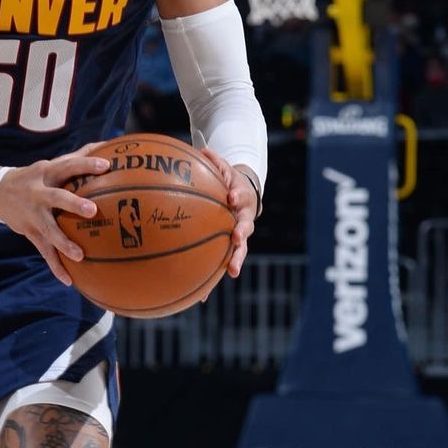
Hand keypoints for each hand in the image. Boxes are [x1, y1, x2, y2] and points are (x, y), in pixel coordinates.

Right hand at [0, 145, 109, 285]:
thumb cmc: (34, 177)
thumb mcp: (50, 165)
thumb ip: (77, 157)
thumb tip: (107, 145)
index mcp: (47, 173)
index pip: (68, 166)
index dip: (86, 165)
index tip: (106, 166)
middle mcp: (39, 193)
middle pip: (56, 198)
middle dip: (73, 204)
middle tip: (93, 210)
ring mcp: (33, 215)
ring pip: (48, 230)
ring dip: (63, 243)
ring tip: (80, 255)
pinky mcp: (30, 232)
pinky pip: (44, 252)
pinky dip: (56, 267)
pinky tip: (69, 280)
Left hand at [198, 147, 257, 278]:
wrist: (243, 197)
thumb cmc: (226, 183)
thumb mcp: (223, 170)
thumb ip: (215, 162)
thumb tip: (203, 150)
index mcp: (240, 199)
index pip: (240, 196)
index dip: (236, 196)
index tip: (231, 197)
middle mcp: (243, 219)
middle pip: (245, 228)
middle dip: (241, 234)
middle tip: (236, 238)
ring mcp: (240, 235)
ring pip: (239, 249)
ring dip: (235, 260)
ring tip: (231, 272)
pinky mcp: (232, 248)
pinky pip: (222, 263)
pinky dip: (213, 278)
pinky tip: (202, 296)